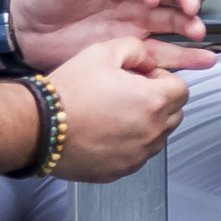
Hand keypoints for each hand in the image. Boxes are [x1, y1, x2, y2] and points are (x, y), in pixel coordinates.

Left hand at [9, 0, 204, 64]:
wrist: (25, 30)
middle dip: (187, 0)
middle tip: (191, 12)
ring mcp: (135, 22)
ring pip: (174, 22)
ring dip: (191, 26)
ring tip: (199, 35)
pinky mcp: (130, 47)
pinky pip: (161, 52)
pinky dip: (182, 57)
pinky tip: (200, 60)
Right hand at [42, 34, 196, 181]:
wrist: (39, 127)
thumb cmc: (68, 92)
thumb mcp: (103, 52)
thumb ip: (136, 50)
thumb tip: (150, 61)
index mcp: (153, 101)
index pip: (182, 89)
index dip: (163, 80)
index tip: (144, 79)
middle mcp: (152, 131)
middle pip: (175, 113)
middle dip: (160, 101)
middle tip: (130, 94)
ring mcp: (139, 154)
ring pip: (160, 136)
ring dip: (148, 123)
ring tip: (116, 113)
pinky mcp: (123, 170)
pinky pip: (140, 154)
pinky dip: (132, 143)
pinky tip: (108, 132)